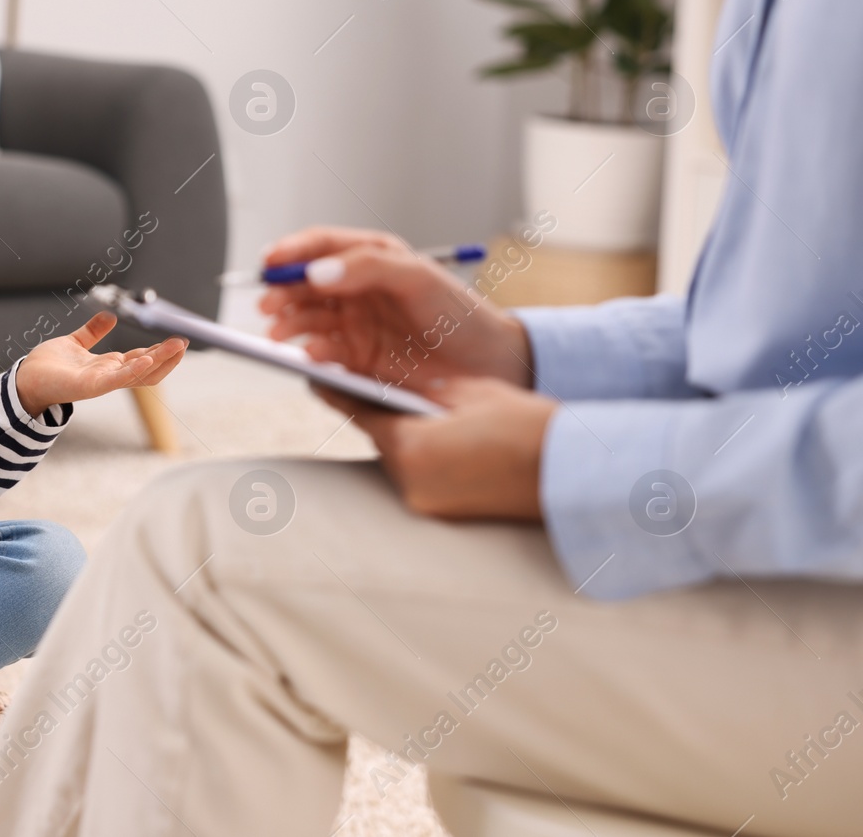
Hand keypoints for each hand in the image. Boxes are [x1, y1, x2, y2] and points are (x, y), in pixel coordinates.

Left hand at [14, 311, 186, 418]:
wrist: (25, 379)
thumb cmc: (47, 366)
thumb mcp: (75, 343)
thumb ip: (93, 331)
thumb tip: (110, 316)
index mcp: (108, 366)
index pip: (142, 359)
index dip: (160, 350)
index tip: (178, 340)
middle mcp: (108, 376)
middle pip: (146, 368)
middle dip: (167, 356)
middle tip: (184, 342)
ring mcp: (101, 383)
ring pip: (138, 374)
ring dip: (159, 361)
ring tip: (176, 347)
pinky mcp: (89, 387)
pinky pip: (116, 379)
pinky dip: (133, 370)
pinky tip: (147, 358)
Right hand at [258, 226, 533, 388]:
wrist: (485, 366)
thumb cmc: (458, 314)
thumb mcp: (418, 277)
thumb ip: (367, 267)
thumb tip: (317, 271)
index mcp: (369, 259)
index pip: (320, 247)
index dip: (291, 251)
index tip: (270, 261)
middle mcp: (355, 290)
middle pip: (303, 285)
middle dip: (281, 292)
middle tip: (269, 304)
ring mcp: (353, 325)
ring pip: (305, 319)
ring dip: (288, 324)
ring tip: (281, 333)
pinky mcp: (355, 360)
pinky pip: (321, 354)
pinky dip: (311, 354)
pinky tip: (314, 355)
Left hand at [313, 376, 555, 520]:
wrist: (574, 471)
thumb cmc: (526, 426)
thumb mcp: (468, 394)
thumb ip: (423, 392)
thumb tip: (397, 389)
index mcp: (411, 448)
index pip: (362, 415)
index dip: (340, 393)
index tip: (318, 377)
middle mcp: (411, 483)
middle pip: (381, 440)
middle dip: (380, 416)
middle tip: (369, 390)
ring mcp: (427, 504)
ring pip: (400, 460)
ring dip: (404, 439)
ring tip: (413, 415)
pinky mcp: (445, 515)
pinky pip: (421, 478)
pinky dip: (424, 458)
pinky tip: (437, 442)